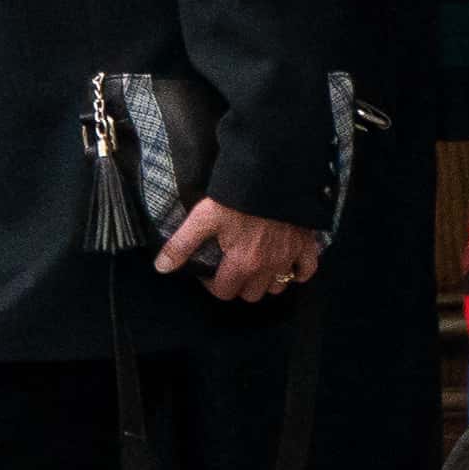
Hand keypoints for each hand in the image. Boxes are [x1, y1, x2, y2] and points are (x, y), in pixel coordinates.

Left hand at [156, 197, 322, 302]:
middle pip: (251, 294)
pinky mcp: (306, 246)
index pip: (224, 292)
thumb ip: (182, 244)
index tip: (208, 271)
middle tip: (230, 267)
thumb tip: (161, 268)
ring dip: (265, 282)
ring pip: (277, 287)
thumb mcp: (203, 217)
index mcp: (242, 263)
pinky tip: (286, 264)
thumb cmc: (236, 197)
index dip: (212, 284)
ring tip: (255, 265)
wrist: (274, 175)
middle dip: (238, 285)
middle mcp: (268, 268)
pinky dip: (297, 273)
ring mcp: (289, 258)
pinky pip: (306, 272)